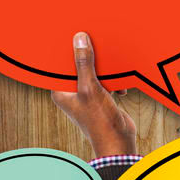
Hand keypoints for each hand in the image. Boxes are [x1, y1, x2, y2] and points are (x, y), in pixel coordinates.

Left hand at [51, 32, 136, 156]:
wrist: (118, 142)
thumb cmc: (99, 120)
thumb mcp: (90, 88)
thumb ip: (84, 63)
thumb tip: (79, 39)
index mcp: (60, 92)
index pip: (59, 65)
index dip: (66, 51)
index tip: (74, 37)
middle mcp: (71, 93)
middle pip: (77, 67)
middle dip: (89, 59)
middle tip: (96, 45)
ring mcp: (86, 96)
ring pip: (93, 74)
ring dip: (104, 71)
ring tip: (111, 69)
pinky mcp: (100, 99)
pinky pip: (105, 82)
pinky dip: (113, 82)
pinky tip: (121, 87)